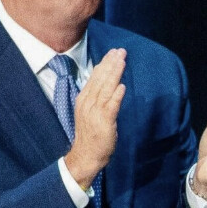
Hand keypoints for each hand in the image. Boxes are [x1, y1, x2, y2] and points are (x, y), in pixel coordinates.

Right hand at [65, 48, 126, 188]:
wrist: (85, 155)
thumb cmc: (90, 133)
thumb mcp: (89, 110)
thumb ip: (96, 95)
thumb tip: (106, 80)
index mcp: (84, 99)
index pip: (95, 77)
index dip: (104, 64)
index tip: (113, 52)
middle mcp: (88, 103)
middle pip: (101, 79)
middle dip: (111, 64)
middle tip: (120, 51)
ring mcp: (95, 112)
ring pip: (106, 89)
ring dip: (114, 74)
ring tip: (122, 61)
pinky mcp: (104, 122)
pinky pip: (111, 107)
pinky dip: (116, 96)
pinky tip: (122, 86)